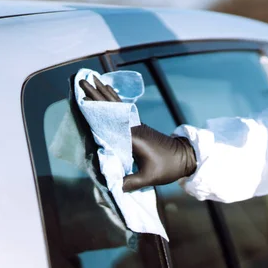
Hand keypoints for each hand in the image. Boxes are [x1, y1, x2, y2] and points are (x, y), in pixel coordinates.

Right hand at [78, 77, 196, 191]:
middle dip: (96, 94)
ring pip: (116, 105)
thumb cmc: (168, 167)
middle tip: (82, 81)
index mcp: (133, 137)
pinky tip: (108, 90)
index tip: (82, 99)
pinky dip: (113, 100)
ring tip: (91, 79)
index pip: (109, 123)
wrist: (185, 158)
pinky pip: (122, 110)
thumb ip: (130, 182)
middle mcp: (133, 127)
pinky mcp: (139, 127)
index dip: (96, 111)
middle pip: (111, 107)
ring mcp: (136, 125)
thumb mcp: (149, 177)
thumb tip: (112, 187)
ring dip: (103, 93)